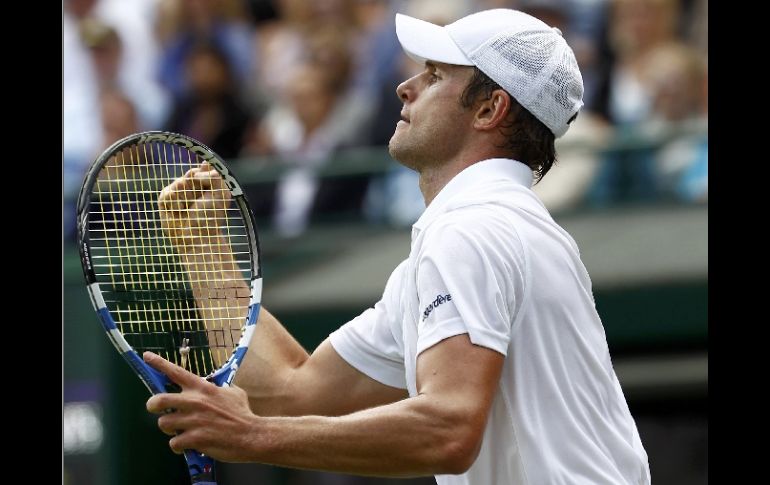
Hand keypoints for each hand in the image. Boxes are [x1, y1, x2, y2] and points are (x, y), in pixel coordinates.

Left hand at [144, 351, 258, 461]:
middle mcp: (194, 402)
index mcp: (203, 388)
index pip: (176, 372)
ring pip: (163, 423)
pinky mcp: (194, 439)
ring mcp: (193, 421)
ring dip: (170, 429)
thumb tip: (213, 388)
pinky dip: (179, 446)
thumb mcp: (233, 392)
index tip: (147, 357)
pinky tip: (188, 445)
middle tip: (158, 410)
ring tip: (180, 431)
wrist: (251, 435)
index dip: (158, 363)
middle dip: (153, 406)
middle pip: (158, 400)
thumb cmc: (242, 413)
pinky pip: (174, 443)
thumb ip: (217, 389)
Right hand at [158, 162, 231, 250]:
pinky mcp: (166, 199)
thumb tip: (202, 165)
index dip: (205, 171)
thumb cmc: (210, 217)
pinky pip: (169, 193)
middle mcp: (194, 185)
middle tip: (200, 201)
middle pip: (192, 173)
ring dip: (187, 197)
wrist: (196, 236)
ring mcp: (179, 191)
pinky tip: (179, 212)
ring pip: (180, 182)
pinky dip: (175, 203)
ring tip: (190, 209)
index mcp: (209, 183)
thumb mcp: (221, 194)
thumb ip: (214, 176)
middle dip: (197, 186)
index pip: (206, 168)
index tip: (207, 176)